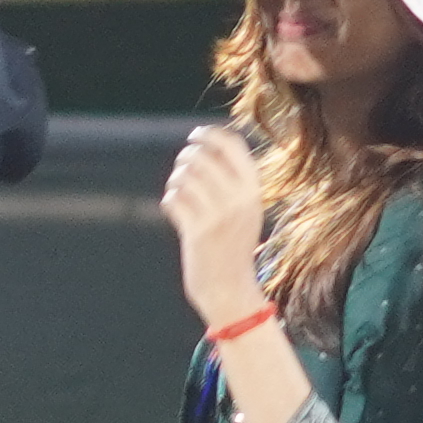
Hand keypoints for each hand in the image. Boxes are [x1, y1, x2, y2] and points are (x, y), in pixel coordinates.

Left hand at [162, 123, 271, 329]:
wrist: (229, 288)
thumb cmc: (233, 244)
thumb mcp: (246, 209)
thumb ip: (233, 180)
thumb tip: (206, 145)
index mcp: (253, 190)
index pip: (232, 145)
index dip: (209, 135)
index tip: (196, 136)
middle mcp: (238, 200)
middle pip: (202, 157)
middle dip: (185, 158)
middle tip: (182, 168)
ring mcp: (218, 216)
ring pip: (184, 177)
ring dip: (175, 181)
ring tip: (177, 191)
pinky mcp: (197, 232)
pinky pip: (174, 199)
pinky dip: (169, 201)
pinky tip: (173, 209)